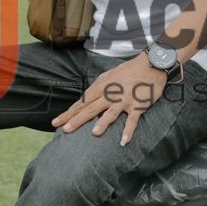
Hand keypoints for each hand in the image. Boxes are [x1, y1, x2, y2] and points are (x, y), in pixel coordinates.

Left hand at [53, 53, 167, 145]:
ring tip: (94, 133)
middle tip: (65, 130)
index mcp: (101, 86)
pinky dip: (129, 130)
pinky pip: (132, 120)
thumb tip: (86, 100)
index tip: (56, 122)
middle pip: (91, 109)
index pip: (82, 102)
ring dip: (103, 123)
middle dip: (77, 119)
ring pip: (111, 113)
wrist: (150, 64)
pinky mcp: (137, 105)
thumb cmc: (128, 71)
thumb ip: (98, 89)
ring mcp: (124, 100)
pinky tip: (124, 141)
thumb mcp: (108, 77)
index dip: (69, 113)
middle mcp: (110, 94)